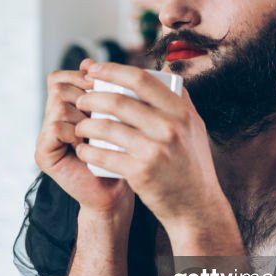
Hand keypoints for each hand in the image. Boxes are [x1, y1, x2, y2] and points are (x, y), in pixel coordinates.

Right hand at [35, 61, 133, 215]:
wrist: (116, 193)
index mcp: (65, 108)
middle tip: (101, 115)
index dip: (81, 77)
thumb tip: (88, 61)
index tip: (103, 89)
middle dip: (84, 95)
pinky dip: (75, 131)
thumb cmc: (122, 154)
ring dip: (83, 115)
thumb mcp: (116, 115)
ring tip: (97, 134)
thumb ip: (103, 90)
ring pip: (58, 104)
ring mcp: (44, 136)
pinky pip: (55, 126)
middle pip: (58, 85)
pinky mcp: (43, 153)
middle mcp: (50, 119)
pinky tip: (87, 145)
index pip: (61, 77)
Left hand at [73, 61, 229, 235]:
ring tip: (80, 126)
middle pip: (118, 101)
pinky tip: (83, 149)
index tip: (93, 69)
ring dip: (86, 124)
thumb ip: (178, 99)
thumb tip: (162, 70)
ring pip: (107, 127)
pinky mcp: (141, 172)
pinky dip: (88, 151)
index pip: (141, 79)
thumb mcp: (193, 127)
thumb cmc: (191, 164)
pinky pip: (104, 155)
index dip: (111, 70)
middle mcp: (170, 127)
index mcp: (181, 111)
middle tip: (81, 100)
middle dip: (91, 97)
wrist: (196, 206)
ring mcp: (155, 150)